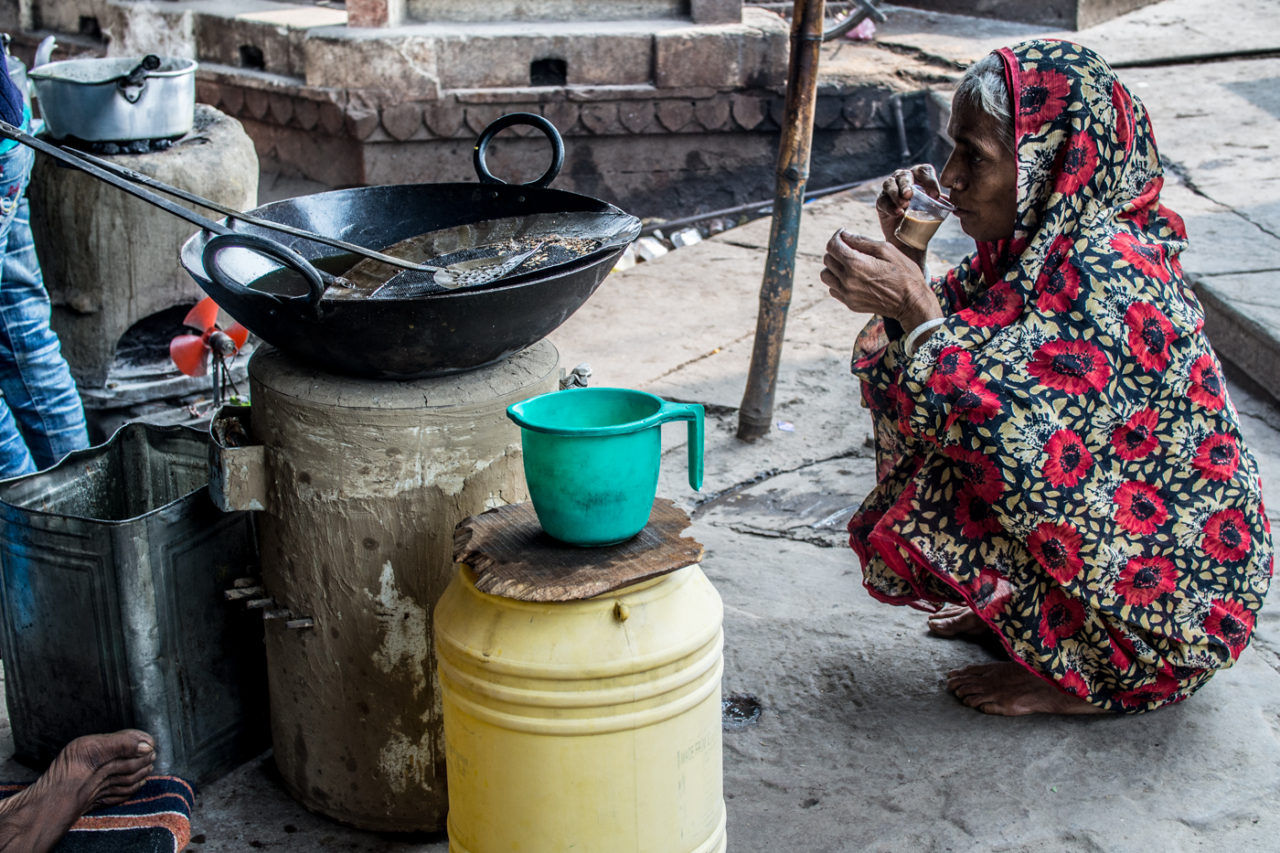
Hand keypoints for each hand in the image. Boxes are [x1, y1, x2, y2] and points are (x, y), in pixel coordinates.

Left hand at [822, 230, 941, 330]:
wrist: (911, 302)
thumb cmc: (903, 273)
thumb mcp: (887, 250)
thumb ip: (862, 241)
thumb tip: (844, 234)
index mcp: (855, 264)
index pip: (832, 246)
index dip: (837, 237)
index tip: (844, 234)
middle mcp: (847, 280)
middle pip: (827, 259)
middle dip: (836, 250)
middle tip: (851, 249)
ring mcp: (847, 294)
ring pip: (826, 275)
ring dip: (834, 267)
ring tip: (850, 264)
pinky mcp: (850, 304)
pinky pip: (833, 289)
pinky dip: (838, 281)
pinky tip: (853, 278)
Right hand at [877, 164, 943, 263]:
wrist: (910, 240)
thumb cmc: (925, 220)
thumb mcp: (937, 210)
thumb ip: (943, 203)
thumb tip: (953, 203)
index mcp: (919, 177)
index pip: (924, 171)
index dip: (929, 180)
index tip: (935, 195)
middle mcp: (904, 179)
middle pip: (904, 175)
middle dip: (906, 184)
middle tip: (910, 195)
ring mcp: (890, 189)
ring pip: (889, 184)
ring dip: (896, 193)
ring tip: (904, 205)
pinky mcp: (881, 202)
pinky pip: (882, 200)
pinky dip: (890, 206)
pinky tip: (898, 213)